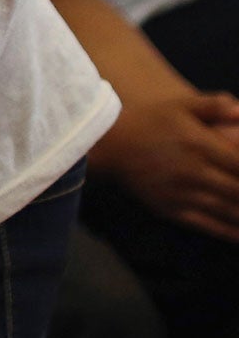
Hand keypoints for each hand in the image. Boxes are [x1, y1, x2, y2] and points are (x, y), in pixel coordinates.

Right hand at [108, 91, 238, 240]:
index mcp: (199, 144)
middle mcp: (193, 171)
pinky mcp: (172, 209)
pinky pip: (209, 226)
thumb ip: (214, 104)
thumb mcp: (180, 105)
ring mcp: (182, 193)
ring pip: (229, 212)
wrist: (109, 144)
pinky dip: (232, 233)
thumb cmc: (151, 121)